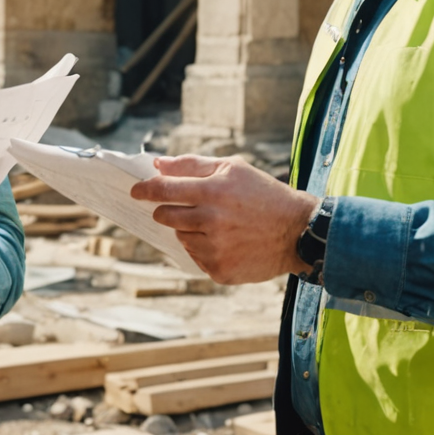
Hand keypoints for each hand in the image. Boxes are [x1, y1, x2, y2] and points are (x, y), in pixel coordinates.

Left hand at [131, 156, 318, 284]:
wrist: (298, 231)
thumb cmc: (264, 194)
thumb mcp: (233, 168)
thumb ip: (193, 164)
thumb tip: (158, 164)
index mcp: (213, 192)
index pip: (163, 190)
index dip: (145, 190)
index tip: (135, 191)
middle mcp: (212, 221)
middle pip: (166, 216)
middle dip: (166, 210)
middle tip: (183, 208)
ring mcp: (215, 249)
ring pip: (181, 237)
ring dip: (189, 229)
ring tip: (216, 224)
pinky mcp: (220, 270)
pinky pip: (196, 257)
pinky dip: (204, 249)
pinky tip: (226, 241)